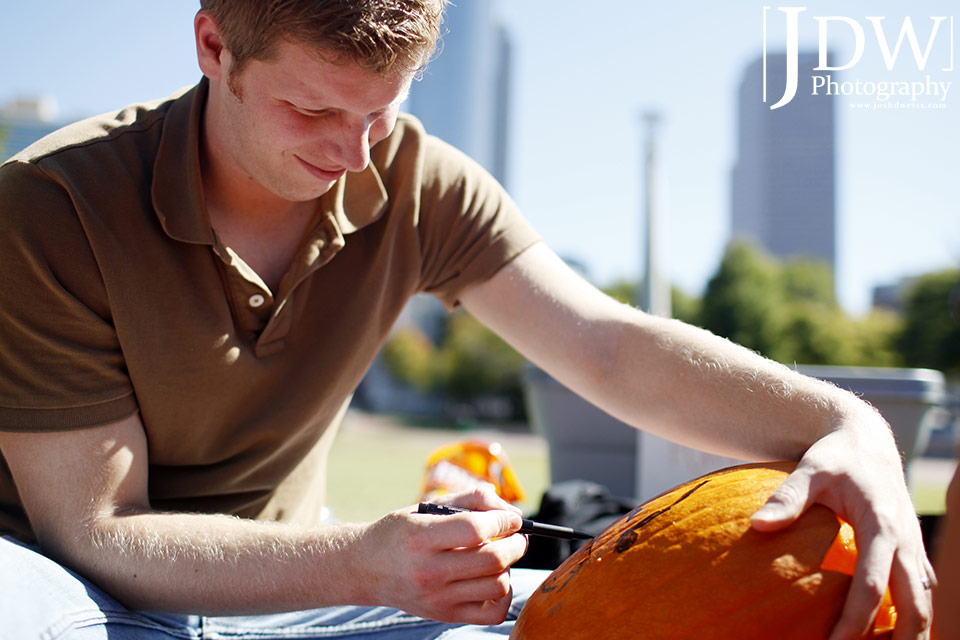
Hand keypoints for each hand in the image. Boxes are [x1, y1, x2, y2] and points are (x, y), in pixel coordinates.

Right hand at [359, 486, 527, 623]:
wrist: (367, 568)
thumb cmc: (401, 532)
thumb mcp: (427, 506)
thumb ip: (472, 500)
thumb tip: (512, 513)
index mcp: (421, 537)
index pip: (475, 529)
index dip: (503, 521)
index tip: (512, 518)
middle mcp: (429, 571)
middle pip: (492, 559)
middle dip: (516, 543)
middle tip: (515, 535)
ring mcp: (438, 598)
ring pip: (497, 585)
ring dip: (509, 567)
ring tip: (498, 555)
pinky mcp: (445, 615)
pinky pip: (493, 613)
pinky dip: (503, 595)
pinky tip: (491, 579)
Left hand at [751, 415, 933, 638]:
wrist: (867, 440)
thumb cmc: (835, 457)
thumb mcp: (810, 469)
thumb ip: (787, 497)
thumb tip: (757, 526)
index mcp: (882, 526)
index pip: (872, 585)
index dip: (856, 620)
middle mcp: (905, 541)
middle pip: (915, 605)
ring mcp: (913, 546)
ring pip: (924, 601)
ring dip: (913, 632)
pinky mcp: (912, 549)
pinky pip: (920, 590)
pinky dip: (912, 614)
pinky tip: (892, 635)